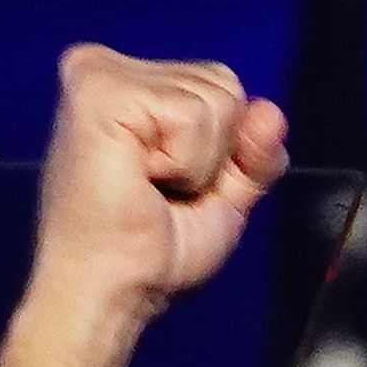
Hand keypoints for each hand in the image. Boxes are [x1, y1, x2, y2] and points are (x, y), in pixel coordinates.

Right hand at [0, 44, 290, 366]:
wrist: (104, 300)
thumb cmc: (146, 260)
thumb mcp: (218, 203)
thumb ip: (250, 156)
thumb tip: (273, 111)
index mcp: (117, 87)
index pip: (223, 88)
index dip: (226, 153)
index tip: (172, 196)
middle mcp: (97, 67)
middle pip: (227, 84)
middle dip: (219, 159)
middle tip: (162, 203)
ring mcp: (94, 75)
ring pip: (219, 99)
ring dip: (203, 167)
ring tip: (149, 199)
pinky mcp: (98, 93)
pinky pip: (200, 117)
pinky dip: (190, 166)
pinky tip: (141, 187)